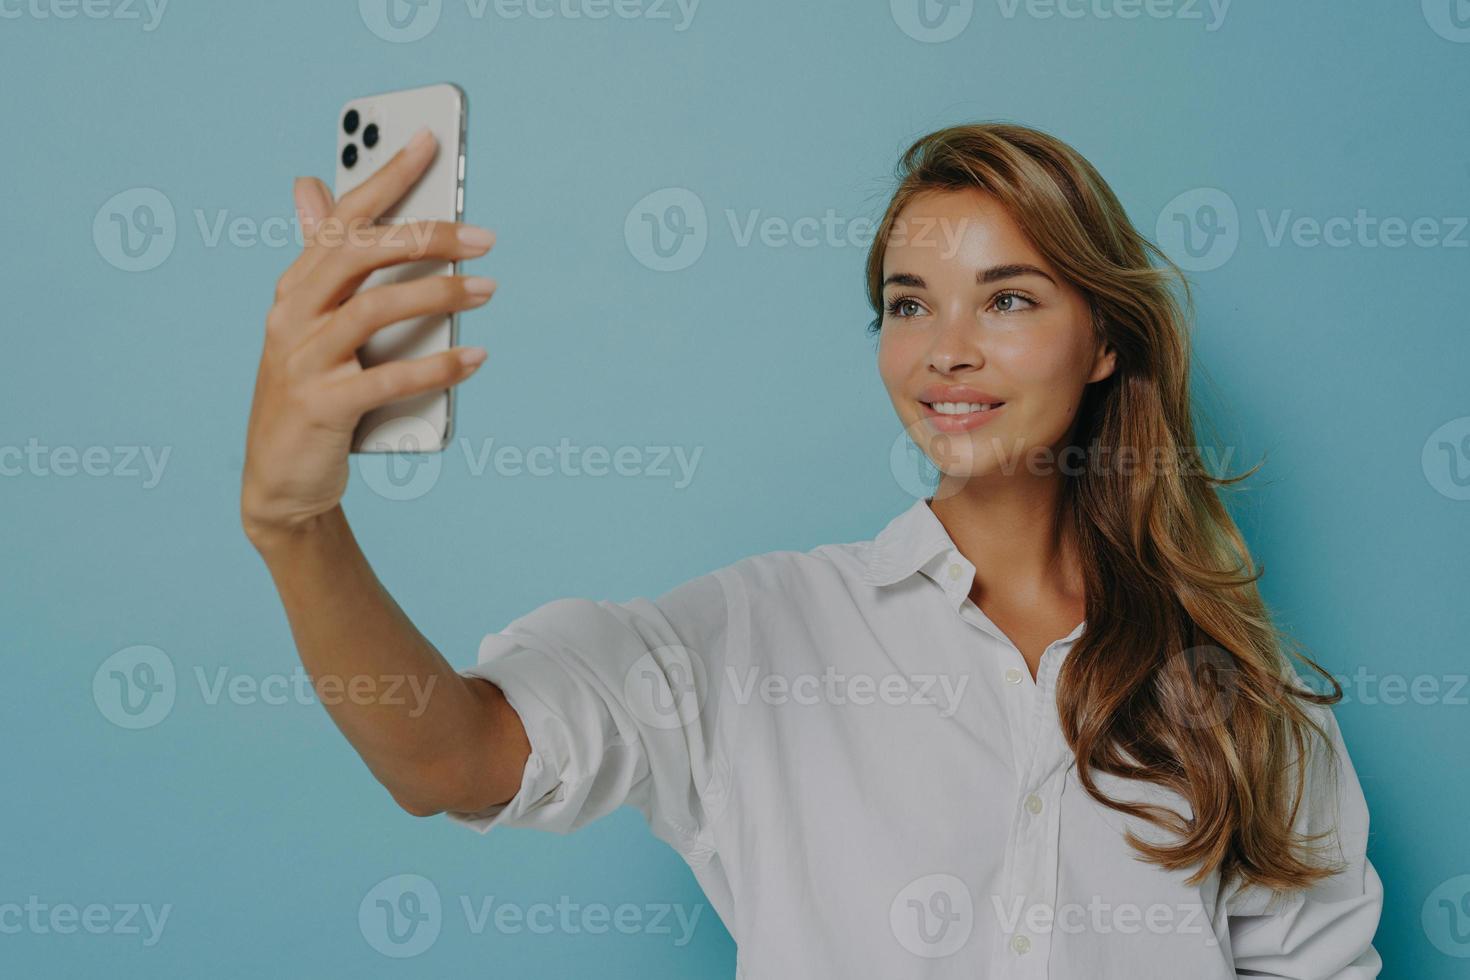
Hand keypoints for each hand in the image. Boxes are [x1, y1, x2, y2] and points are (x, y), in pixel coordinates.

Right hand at [241, 129, 495, 545]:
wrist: (281, 479)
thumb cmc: (309, 392)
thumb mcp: (309, 322)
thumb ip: (322, 260)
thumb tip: (310, 187)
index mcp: (295, 286)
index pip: (342, 217)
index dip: (385, 175)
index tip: (430, 140)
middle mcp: (292, 314)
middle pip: (360, 253)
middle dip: (426, 236)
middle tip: (484, 238)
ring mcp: (303, 360)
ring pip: (376, 310)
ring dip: (440, 295)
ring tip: (488, 290)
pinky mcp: (322, 406)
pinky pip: (389, 378)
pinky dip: (438, 366)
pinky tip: (476, 356)